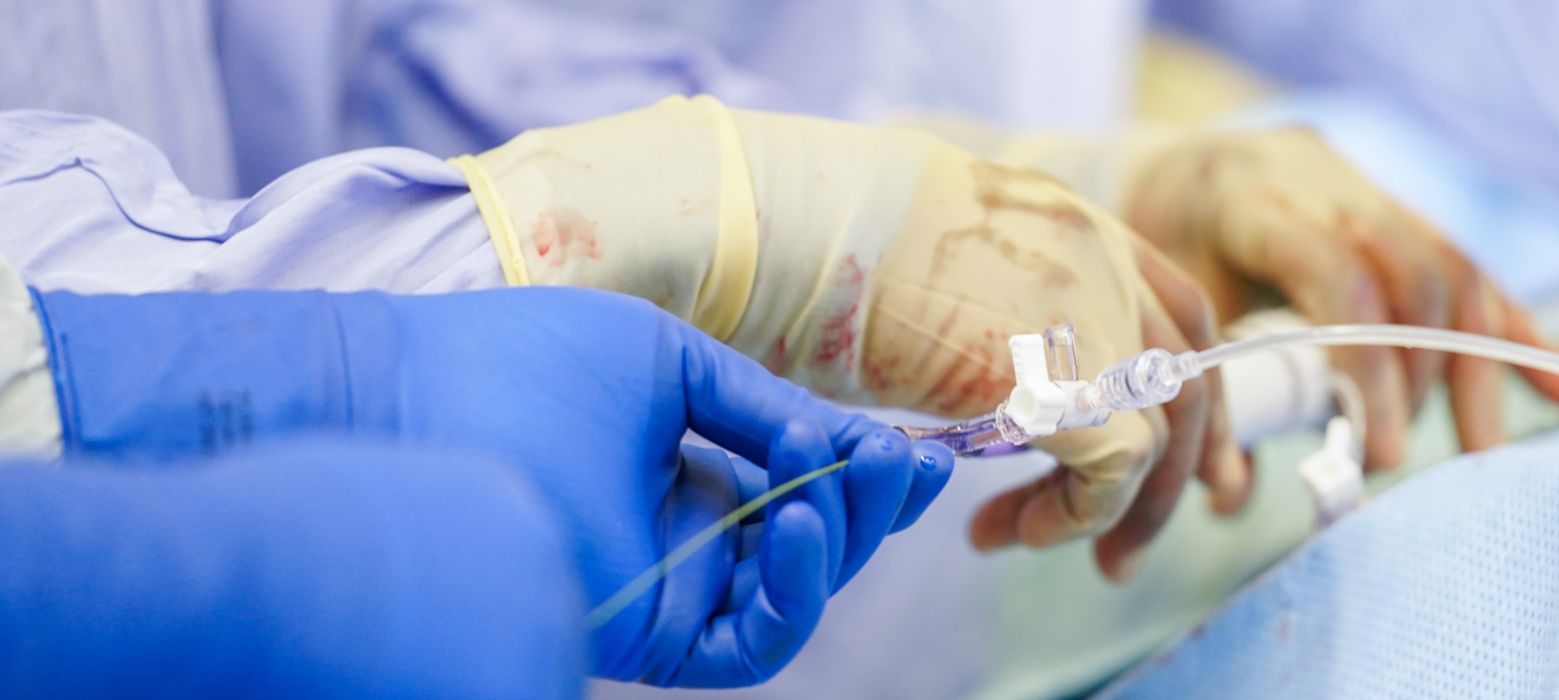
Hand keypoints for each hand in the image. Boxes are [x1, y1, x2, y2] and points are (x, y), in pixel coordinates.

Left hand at [31, 286, 954, 686]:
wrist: (404, 391)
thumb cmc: (516, 363)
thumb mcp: (667, 366)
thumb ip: (762, 408)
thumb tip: (854, 439)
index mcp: (684, 478)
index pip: (799, 493)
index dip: (864, 476)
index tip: (917, 447)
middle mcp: (680, 545)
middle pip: (810, 554)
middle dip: (869, 510)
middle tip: (904, 464)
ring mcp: (663, 595)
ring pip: (790, 606)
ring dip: (839, 549)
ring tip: (844, 482)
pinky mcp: (641, 638)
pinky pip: (747, 646)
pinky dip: (791, 594)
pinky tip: (794, 522)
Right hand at [459, 99, 1242, 581]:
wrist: (785, 230)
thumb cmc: (816, 250)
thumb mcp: (932, 272)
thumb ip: (989, 314)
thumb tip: (987, 377)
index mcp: (1069, 223)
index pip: (1173, 310)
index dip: (1179, 392)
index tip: (1170, 462)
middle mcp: (1098, 257)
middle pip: (1186, 373)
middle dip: (1170, 471)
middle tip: (1125, 544)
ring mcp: (1091, 311)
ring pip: (1162, 431)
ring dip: (1111, 510)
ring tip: (1025, 541)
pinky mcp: (1066, 375)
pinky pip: (1115, 467)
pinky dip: (1074, 514)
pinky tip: (1010, 529)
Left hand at [1121, 128, 1558, 466]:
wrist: (1166, 175)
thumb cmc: (1154, 255)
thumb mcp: (1163, 314)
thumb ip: (1206, 399)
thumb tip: (1236, 496)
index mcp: (1255, 197)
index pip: (1339, 275)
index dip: (1367, 365)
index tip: (1374, 447)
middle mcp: (1326, 184)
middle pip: (1412, 274)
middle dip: (1418, 377)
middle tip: (1390, 455)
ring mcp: (1371, 194)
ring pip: (1452, 272)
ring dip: (1477, 366)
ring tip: (1480, 447)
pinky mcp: (1403, 217)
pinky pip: (1472, 276)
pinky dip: (1519, 337)